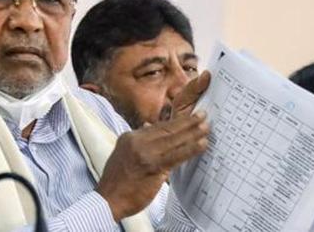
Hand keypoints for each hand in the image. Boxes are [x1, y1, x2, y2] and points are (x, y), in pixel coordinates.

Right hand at [96, 71, 210, 220]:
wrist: (107, 199)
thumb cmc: (117, 180)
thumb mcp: (123, 154)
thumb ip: (138, 141)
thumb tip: (148, 126)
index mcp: (130, 137)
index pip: (157, 126)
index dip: (175, 121)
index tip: (188, 117)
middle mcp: (137, 141)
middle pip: (167, 129)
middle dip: (187, 122)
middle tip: (203, 115)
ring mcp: (145, 153)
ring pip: (174, 139)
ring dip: (193, 132)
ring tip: (206, 127)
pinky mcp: (152, 166)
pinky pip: (176, 155)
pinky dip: (191, 149)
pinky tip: (202, 144)